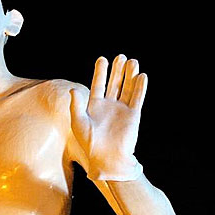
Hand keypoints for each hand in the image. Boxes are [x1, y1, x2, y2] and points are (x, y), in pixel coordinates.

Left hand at [70, 54, 147, 178]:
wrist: (106, 159)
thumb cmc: (89, 143)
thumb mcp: (78, 122)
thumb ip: (76, 105)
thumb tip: (72, 89)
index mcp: (94, 106)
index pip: (98, 84)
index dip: (100, 72)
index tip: (103, 59)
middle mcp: (109, 105)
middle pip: (114, 83)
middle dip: (117, 70)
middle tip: (121, 56)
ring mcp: (122, 110)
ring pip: (127, 88)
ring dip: (130, 75)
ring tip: (132, 61)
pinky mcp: (133, 115)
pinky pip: (137, 98)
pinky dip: (140, 87)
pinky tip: (142, 76)